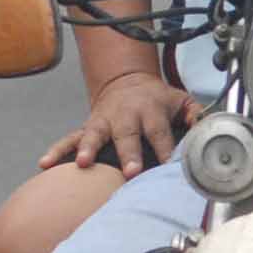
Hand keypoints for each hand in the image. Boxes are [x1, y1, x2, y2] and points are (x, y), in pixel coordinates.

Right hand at [38, 70, 195, 174]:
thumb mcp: (180, 100)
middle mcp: (125, 116)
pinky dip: (58, 150)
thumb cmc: (157, 99)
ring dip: (88, 149)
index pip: (160, 132)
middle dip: (128, 153)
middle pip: (127, 135)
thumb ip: (196, 114)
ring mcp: (103, 122)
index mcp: (151, 111)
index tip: (166, 165)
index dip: (164, 149)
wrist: (127, 81)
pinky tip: (46, 163)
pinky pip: (70, 139)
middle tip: (131, 170)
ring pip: (94, 135)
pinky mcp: (87, 128)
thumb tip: (206, 126)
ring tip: (83, 164)